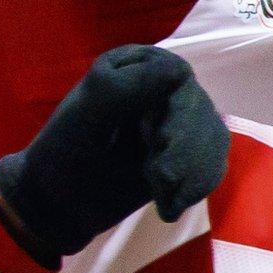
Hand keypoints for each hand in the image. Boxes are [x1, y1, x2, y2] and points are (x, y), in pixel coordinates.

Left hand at [0, 45, 229, 266]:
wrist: (59, 205)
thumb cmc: (63, 155)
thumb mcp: (87, 116)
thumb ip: (125, 88)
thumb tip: (181, 70)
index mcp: (135, 67)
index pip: (178, 76)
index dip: (178, 110)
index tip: (159, 143)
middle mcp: (161, 89)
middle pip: (201, 110)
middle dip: (186, 149)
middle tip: (160, 179)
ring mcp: (177, 123)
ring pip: (213, 138)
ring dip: (193, 171)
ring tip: (162, 194)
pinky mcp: (185, 156)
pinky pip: (213, 164)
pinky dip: (197, 187)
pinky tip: (170, 205)